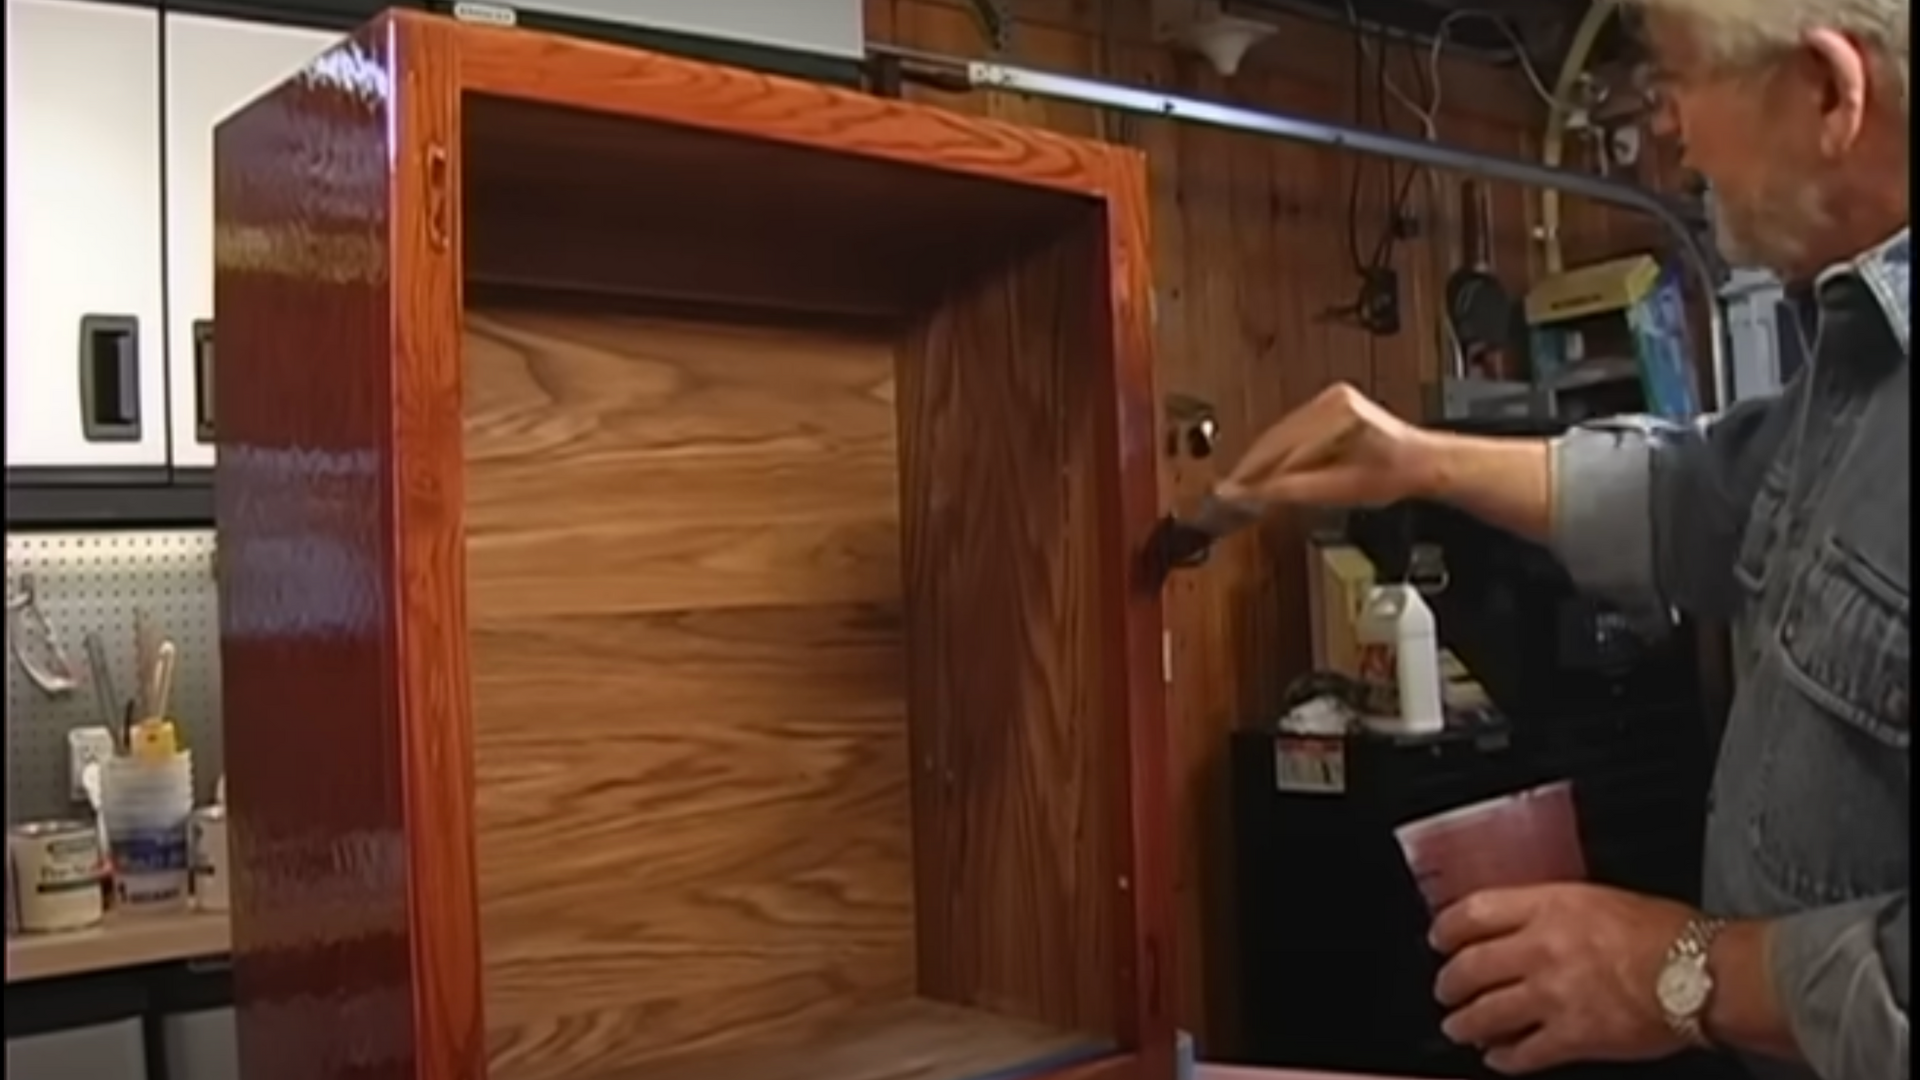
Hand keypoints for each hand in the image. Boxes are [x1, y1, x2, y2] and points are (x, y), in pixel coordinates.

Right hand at [1215, 383, 1436, 508]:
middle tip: (1231, 491)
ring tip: (1245, 484)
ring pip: (1281, 433)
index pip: (1284, 447)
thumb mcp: (1343, 490)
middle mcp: (1332, 398)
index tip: (1234, 491)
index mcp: (1338, 412)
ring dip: (1264, 459)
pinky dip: (1279, 451)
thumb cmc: (1395, 474)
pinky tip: (1269, 469)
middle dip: (1254, 466)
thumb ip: (1297, 489)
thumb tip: (1257, 492)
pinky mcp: (1327, 404)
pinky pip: (1291, 429)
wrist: (1421, 462)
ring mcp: (1329, 398)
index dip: (1256, 473)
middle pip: (1277, 437)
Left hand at [1430, 883, 1698, 1074]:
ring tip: (1458, 1027)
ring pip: (1485, 1013)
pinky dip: (1503, 1059)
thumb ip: (1557, 910)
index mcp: (1549, 907)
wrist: (1701, 973)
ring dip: (1464, 1023)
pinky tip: (1498, 1059)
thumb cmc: (1667, 933)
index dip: (1447, 928)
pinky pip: (1522, 1053)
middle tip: (1444, 989)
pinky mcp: (1571, 1037)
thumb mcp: (1600, 898)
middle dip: (1448, 982)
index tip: (1439, 938)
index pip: (1474, 912)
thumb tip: (1531, 922)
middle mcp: (1541, 949)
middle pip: (1470, 966)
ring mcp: (1552, 995)